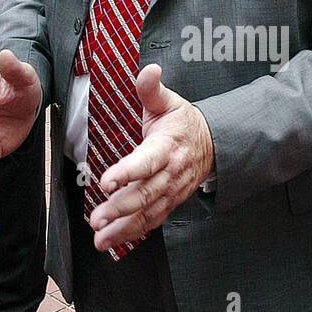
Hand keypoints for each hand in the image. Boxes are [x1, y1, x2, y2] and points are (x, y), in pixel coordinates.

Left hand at [87, 65, 213, 253]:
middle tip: (97, 219)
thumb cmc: (184, 123)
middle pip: (145, 194)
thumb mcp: (169, 102)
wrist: (213, 144)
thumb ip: (152, 89)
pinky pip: (152, 220)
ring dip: (124, 227)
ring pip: (148, 212)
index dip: (128, 172)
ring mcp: (171, 191)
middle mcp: (170, 172)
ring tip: (101, 238)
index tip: (107, 181)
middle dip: (120, 208)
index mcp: (167, 146)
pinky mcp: (170, 203)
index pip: (147, 161)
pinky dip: (134, 233)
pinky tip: (114, 241)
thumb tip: (148, 70)